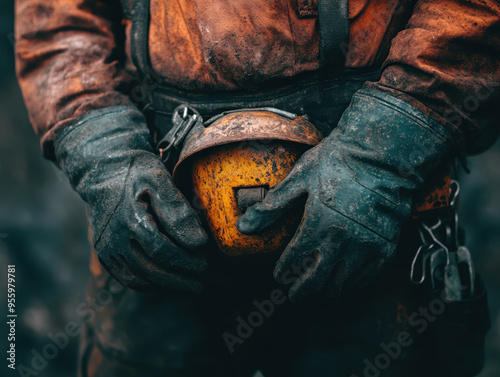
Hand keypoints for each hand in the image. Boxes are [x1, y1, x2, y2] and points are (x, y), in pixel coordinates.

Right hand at [55, 106, 208, 291]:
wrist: (103, 172)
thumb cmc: (137, 173)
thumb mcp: (158, 179)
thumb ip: (178, 209)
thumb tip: (198, 242)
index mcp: (131, 219)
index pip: (163, 250)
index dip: (187, 260)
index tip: (208, 261)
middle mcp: (115, 238)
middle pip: (154, 269)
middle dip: (184, 278)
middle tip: (208, 280)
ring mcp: (108, 249)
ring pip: (142, 279)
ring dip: (171, 286)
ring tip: (195, 285)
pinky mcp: (106, 255)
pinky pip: (130, 279)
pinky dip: (153, 285)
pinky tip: (172, 282)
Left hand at [237, 89, 451, 301]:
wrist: (381, 154)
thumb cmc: (337, 162)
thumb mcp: (299, 179)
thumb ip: (272, 206)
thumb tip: (245, 225)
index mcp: (317, 225)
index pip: (293, 261)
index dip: (283, 272)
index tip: (279, 276)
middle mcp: (341, 241)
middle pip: (317, 281)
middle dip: (302, 292)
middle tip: (295, 295)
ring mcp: (365, 247)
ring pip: (341, 284)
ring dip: (326, 291)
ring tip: (318, 291)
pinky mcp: (385, 247)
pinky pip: (366, 278)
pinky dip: (352, 284)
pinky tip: (344, 282)